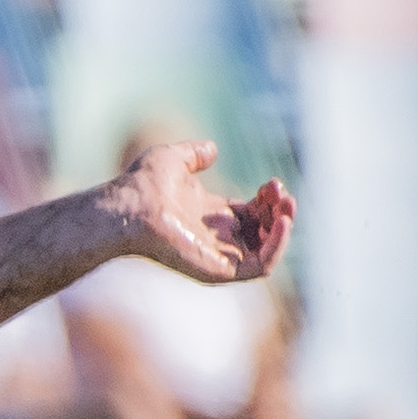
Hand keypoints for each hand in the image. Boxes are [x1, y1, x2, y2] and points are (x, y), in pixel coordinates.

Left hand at [96, 136, 292, 284]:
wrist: (130, 205)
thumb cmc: (144, 184)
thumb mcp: (174, 159)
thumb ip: (194, 153)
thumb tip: (211, 149)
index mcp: (211, 216)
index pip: (253, 213)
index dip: (269, 199)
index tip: (272, 183)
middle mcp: (217, 238)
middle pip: (263, 230)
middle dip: (280, 210)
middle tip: (280, 191)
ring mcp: (218, 256)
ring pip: (266, 250)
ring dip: (284, 229)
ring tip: (287, 206)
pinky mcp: (218, 270)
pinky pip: (259, 267)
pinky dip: (277, 246)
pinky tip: (280, 222)